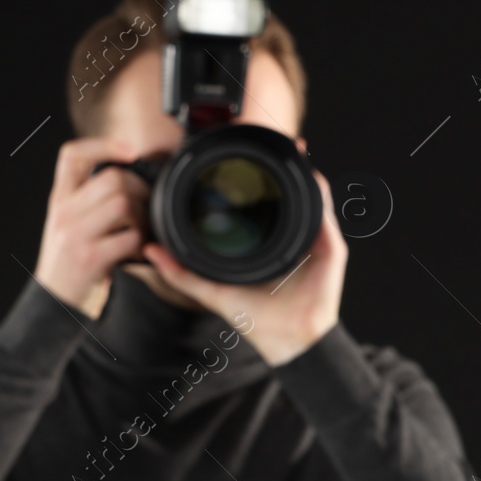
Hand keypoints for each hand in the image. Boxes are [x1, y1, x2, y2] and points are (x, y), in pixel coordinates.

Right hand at [34, 137, 150, 315]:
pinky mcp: (91, 257)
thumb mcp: (70, 224)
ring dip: (143, 217)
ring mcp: (76, 234)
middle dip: (139, 190)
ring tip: (141, 231)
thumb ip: (89, 201)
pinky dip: (143, 244)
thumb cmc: (70, 263)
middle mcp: (64, 212)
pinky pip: (130, 238)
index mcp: (59, 199)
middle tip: (146, 207)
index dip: (102, 145)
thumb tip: (129, 178)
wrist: (55, 302)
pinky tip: (139, 252)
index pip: (72, 155)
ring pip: (123, 204)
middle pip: (112, 178)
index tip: (129, 151)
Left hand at [141, 164, 346, 365]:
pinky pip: (326, 214)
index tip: (236, 156)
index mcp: (265, 242)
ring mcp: (312, 240)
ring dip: (303, 172)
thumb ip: (180, 272)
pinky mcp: (330, 248)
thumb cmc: (256, 318)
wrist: (287, 340)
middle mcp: (290, 236)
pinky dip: (320, 194)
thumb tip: (150, 250)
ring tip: (294, 150)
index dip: (250, 177)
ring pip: (310, 197)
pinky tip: (310, 177)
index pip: (260, 202)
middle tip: (267, 140)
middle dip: (281, 166)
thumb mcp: (211, 290)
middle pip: (287, 192)